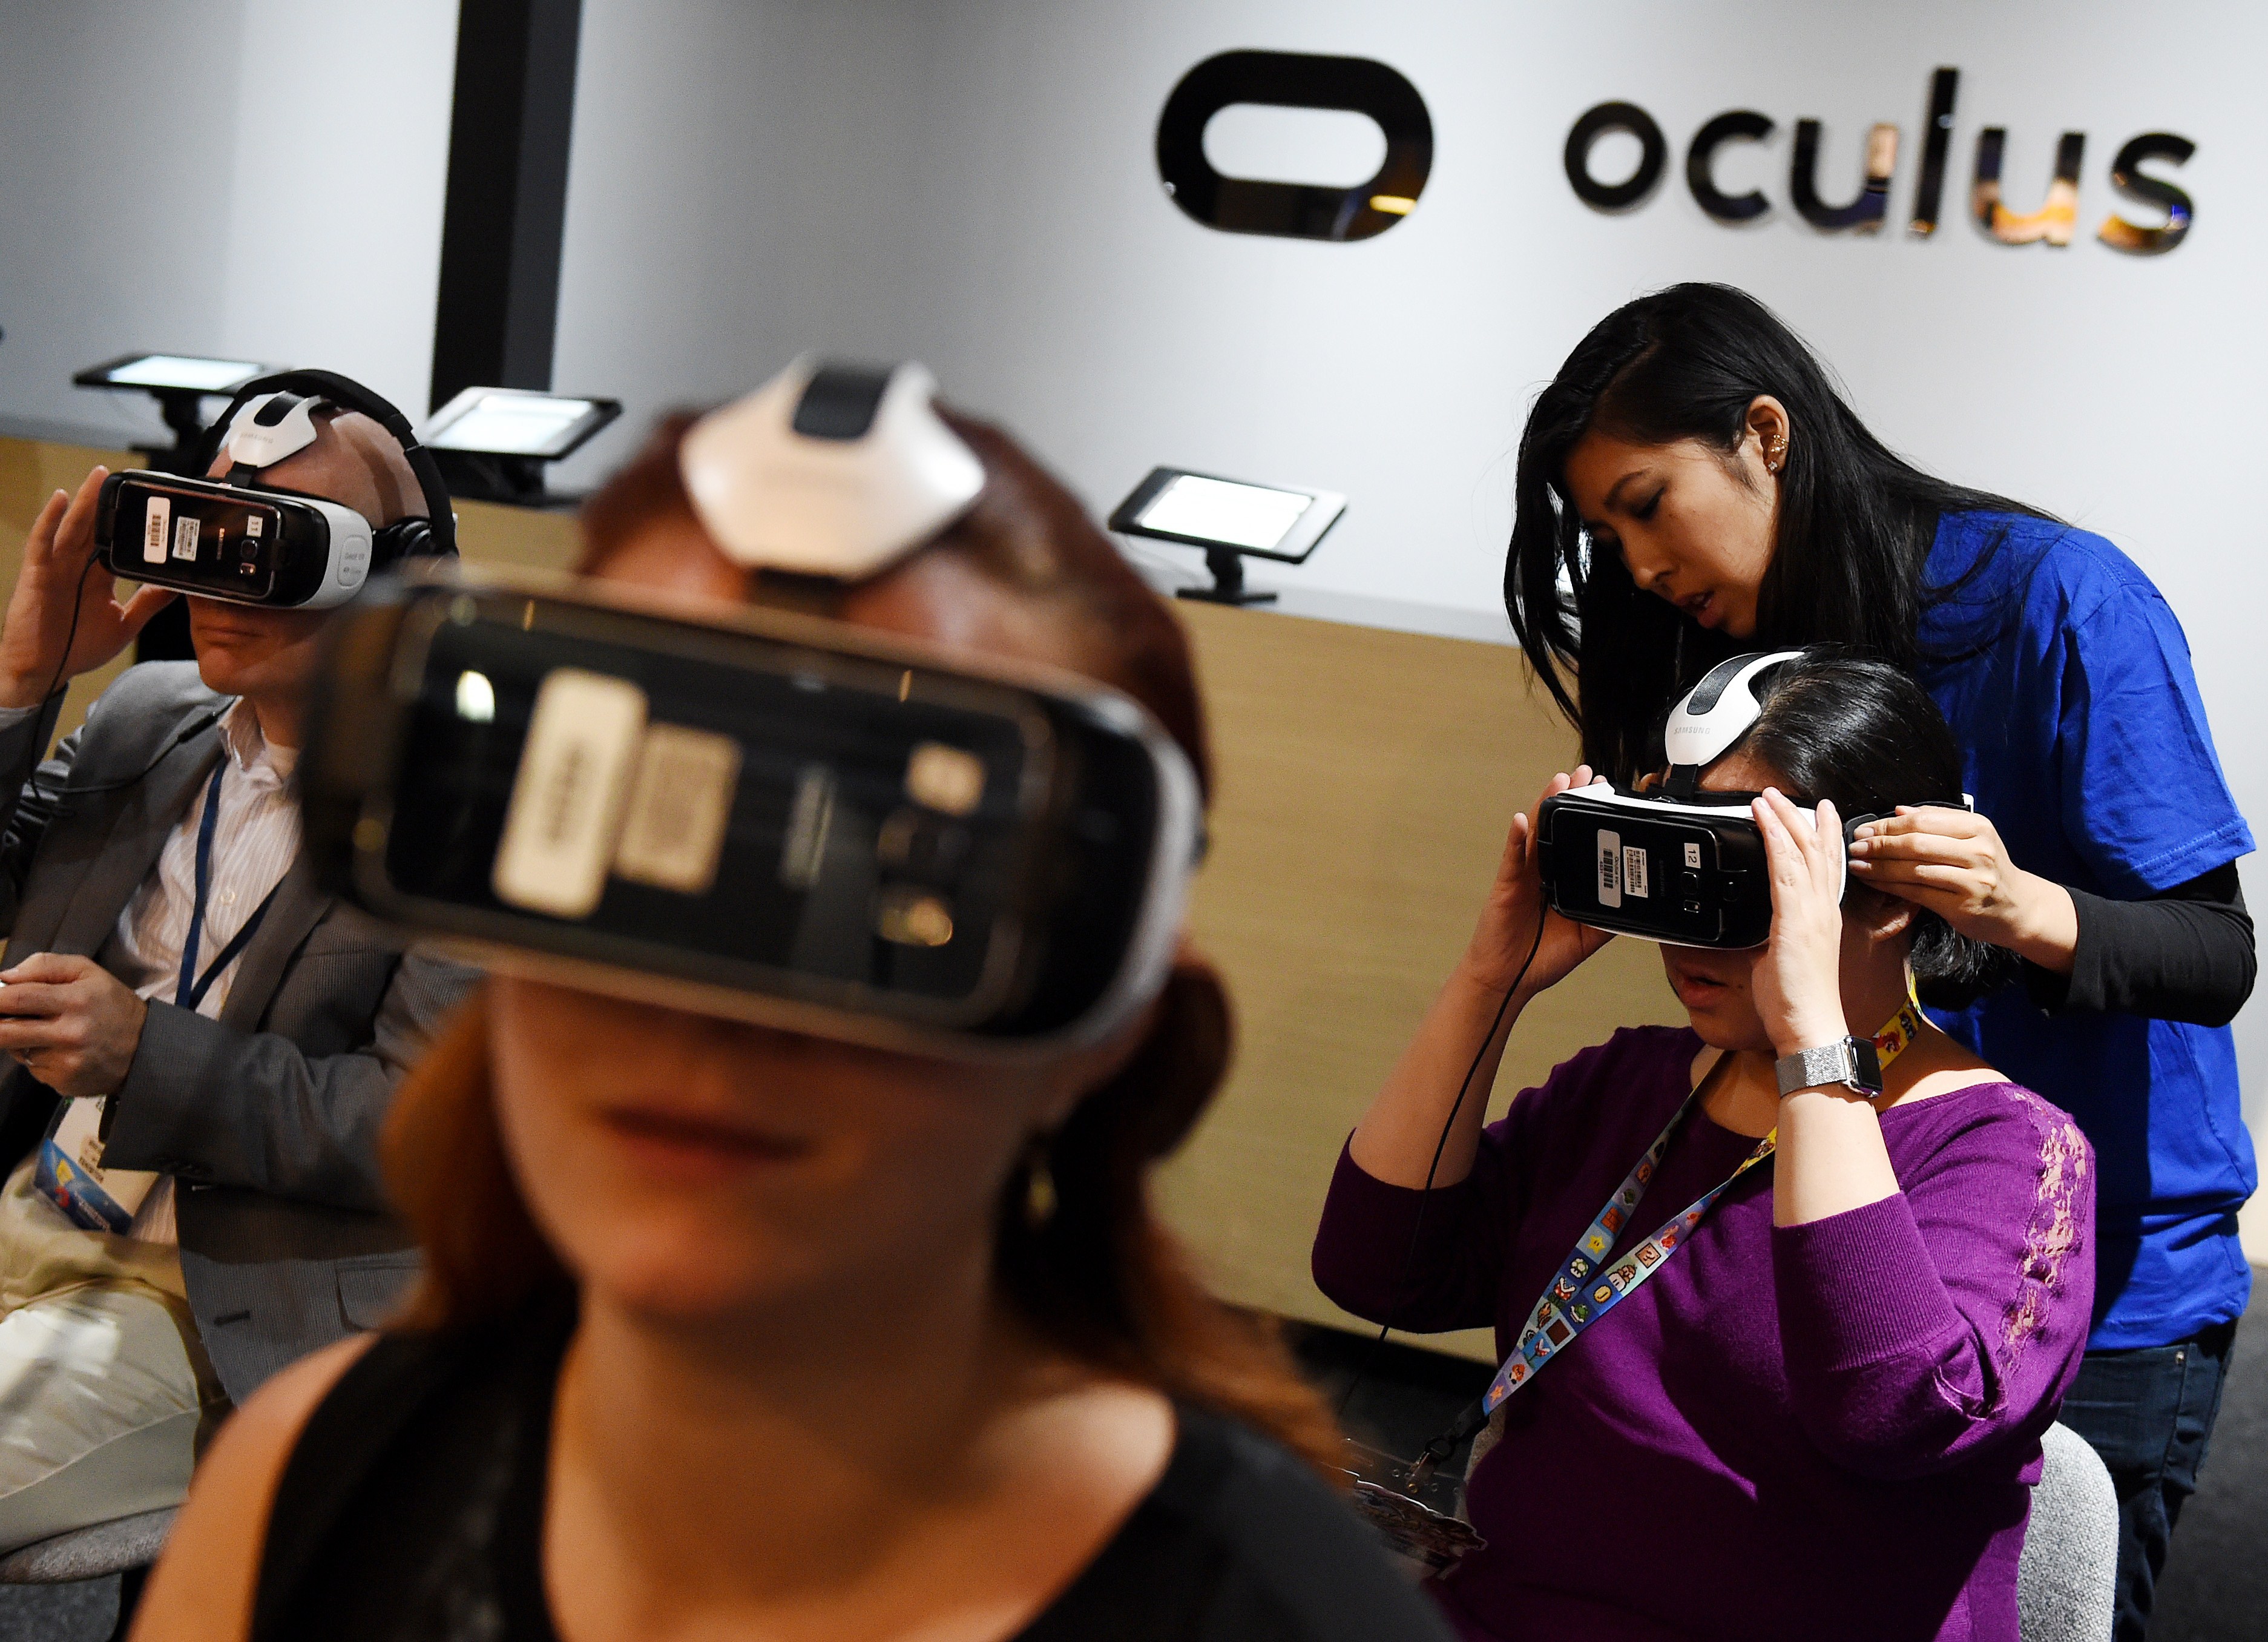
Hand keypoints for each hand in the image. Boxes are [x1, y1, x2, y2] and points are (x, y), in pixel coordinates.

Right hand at [0, 466, 175, 709]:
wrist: (44, 670)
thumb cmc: (78, 648)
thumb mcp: (124, 624)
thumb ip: (148, 603)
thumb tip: (177, 586)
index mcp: (99, 577)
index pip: (117, 543)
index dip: (130, 524)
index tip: (150, 504)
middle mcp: (78, 567)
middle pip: (94, 529)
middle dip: (105, 502)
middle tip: (121, 476)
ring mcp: (56, 568)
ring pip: (72, 528)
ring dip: (83, 502)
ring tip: (97, 476)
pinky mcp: (37, 575)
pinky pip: (42, 542)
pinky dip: (50, 520)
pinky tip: (60, 499)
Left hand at [0, 953, 148, 1099]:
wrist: (146, 1048)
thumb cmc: (112, 1005)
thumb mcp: (88, 972)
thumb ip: (46, 966)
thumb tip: (6, 977)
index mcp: (76, 1000)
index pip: (18, 998)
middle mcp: (70, 1033)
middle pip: (5, 1032)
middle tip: (1, 1019)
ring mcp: (66, 1061)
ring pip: (17, 1051)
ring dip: (19, 1041)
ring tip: (45, 1033)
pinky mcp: (64, 1081)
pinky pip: (34, 1068)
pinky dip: (37, 1059)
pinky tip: (59, 1052)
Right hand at [1460, 766, 1613, 998]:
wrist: (1508, 979)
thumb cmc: (1541, 958)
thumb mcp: (1587, 938)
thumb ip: (1609, 918)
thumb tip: (1640, 904)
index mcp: (1561, 879)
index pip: (1577, 839)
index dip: (1589, 815)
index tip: (1606, 791)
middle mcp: (1542, 871)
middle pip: (1556, 826)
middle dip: (1571, 797)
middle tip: (1587, 773)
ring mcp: (1522, 876)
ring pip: (1536, 833)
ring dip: (1546, 805)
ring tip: (1561, 781)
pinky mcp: (1506, 886)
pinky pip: (1512, 859)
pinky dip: (1516, 839)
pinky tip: (1522, 820)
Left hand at [1748, 789, 1849, 1057]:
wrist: (1810, 1026)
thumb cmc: (1796, 1002)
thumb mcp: (1781, 960)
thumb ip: (1773, 939)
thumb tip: (1757, 934)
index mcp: (1823, 919)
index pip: (1826, 868)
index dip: (1822, 838)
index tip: (1818, 814)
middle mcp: (1823, 911)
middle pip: (1817, 852)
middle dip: (1801, 818)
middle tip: (1786, 794)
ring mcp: (1813, 914)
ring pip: (1802, 854)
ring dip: (1784, 821)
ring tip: (1768, 797)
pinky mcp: (1796, 921)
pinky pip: (1786, 873)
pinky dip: (1777, 844)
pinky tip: (1767, 825)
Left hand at [1846, 805, 2075, 969]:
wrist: (2018, 907)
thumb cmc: (1987, 870)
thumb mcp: (1972, 838)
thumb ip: (1937, 822)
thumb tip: (1897, 810)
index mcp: (1977, 827)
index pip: (1923, 820)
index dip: (1888, 825)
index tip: (1864, 829)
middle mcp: (1978, 850)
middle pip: (1916, 843)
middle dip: (1880, 844)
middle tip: (1855, 846)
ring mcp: (1972, 879)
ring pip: (1914, 869)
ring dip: (1879, 866)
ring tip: (1856, 864)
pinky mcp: (1963, 904)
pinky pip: (1917, 892)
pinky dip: (1890, 886)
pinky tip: (1873, 882)